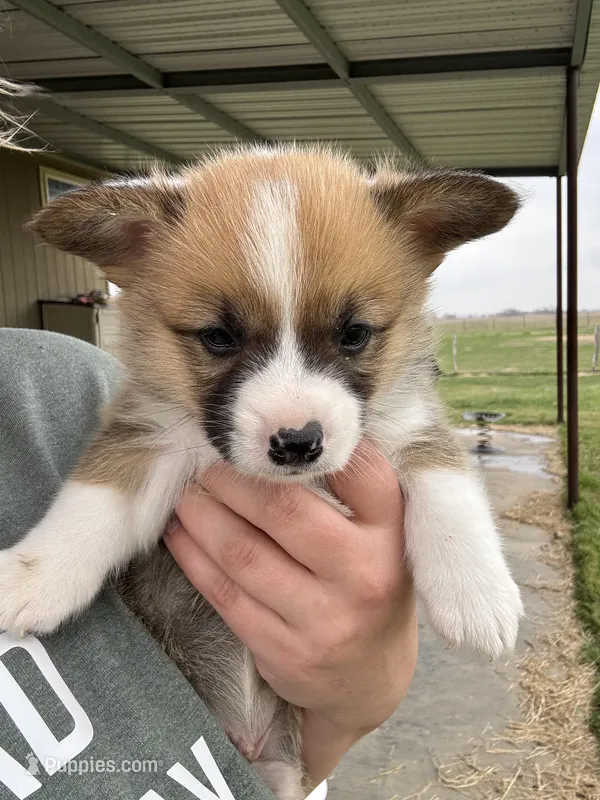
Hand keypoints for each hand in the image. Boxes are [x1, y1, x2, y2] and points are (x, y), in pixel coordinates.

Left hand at [165, 440, 416, 782]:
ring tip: (187, 493)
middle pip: (284, 512)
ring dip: (202, 514)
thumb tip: (282, 433)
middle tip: (207, 460)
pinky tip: (180, 532)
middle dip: (233, 479)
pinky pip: (225, 595)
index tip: (268, 427)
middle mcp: (363, 575)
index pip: (358, 472)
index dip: (309, 443)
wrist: (370, 679)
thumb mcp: (384, 535)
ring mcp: (323, 620)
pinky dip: (193, 557)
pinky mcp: (283, 652)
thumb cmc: (370, 584)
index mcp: (392, 536)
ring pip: (243, 554)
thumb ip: (353, 489)